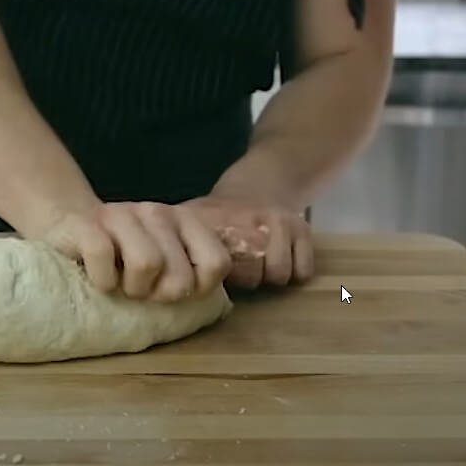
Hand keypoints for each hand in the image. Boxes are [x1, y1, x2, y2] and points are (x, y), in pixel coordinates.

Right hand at [40, 201, 245, 302]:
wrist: (67, 225)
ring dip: (131, 288)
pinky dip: (101, 280)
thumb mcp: (165, 259)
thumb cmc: (122, 254)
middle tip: (141, 288)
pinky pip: (103, 257)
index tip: (176, 289)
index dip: (199, 288)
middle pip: (179, 276)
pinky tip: (98, 278)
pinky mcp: (86, 223)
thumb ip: (192, 270)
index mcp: (184, 220)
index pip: (216, 263)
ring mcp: (120, 214)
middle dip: (159, 295)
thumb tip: (208, 295)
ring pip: (147, 264)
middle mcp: (157, 212)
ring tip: (121, 283)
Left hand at [182, 194, 313, 287]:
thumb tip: (163, 280)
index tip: (211, 276)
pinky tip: (282, 258)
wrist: (259, 184)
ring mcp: (276, 223)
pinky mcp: (301, 228)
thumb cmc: (219, 215)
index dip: (214, 280)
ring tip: (260, 264)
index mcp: (212, 222)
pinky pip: (302, 271)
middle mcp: (246, 220)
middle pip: (251, 277)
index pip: (213, 267)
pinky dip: (295, 271)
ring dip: (271, 276)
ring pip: (278, 275)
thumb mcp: (190, 222)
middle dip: (246, 280)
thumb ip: (176, 247)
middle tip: (241, 268)